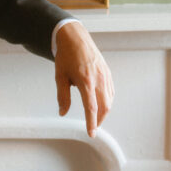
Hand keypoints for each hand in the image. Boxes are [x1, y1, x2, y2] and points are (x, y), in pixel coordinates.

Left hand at [54, 21, 113, 136]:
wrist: (75, 37)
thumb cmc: (65, 57)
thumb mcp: (60, 76)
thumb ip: (62, 96)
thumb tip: (62, 113)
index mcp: (86, 81)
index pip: (91, 108)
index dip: (91, 122)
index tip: (91, 133)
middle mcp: (98, 79)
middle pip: (104, 106)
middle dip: (99, 120)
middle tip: (92, 128)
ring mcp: (105, 75)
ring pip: (109, 100)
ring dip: (104, 111)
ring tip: (96, 118)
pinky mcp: (107, 73)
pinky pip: (111, 91)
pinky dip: (107, 101)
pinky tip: (101, 104)